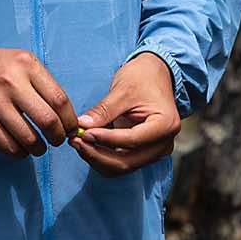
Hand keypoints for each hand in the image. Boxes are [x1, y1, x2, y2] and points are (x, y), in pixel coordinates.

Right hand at [0, 46, 78, 159]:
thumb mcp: (22, 62)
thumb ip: (43, 83)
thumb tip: (68, 116)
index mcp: (26, 64)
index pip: (59, 99)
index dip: (70, 120)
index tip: (71, 128)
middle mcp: (11, 81)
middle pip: (47, 120)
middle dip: (58, 137)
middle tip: (58, 140)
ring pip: (29, 138)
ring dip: (40, 148)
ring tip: (40, 146)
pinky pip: (8, 146)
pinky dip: (20, 153)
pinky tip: (22, 147)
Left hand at [69, 53, 180, 177]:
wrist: (155, 74)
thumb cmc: (143, 77)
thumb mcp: (123, 90)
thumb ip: (104, 111)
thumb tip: (82, 125)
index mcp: (165, 125)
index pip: (132, 140)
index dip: (105, 139)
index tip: (83, 133)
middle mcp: (163, 144)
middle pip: (127, 161)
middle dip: (98, 154)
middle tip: (75, 141)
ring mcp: (155, 150)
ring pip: (123, 165)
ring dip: (98, 158)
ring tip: (78, 142)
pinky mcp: (144, 152)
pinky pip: (122, 161)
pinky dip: (103, 156)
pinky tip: (87, 145)